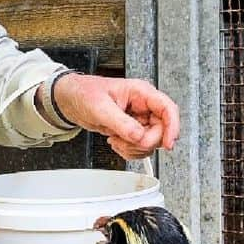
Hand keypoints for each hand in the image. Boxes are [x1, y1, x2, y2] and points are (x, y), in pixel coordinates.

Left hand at [49, 73, 179, 159]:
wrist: (71, 100)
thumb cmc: (84, 93)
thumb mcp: (100, 107)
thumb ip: (120, 123)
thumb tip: (139, 136)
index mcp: (140, 93)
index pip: (167, 109)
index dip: (172, 127)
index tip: (168, 144)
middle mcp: (143, 106)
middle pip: (161, 130)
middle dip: (143, 141)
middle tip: (125, 140)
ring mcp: (139, 119)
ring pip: (151, 141)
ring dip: (134, 147)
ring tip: (116, 140)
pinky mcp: (132, 130)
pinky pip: (140, 146)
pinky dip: (129, 150)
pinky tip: (116, 142)